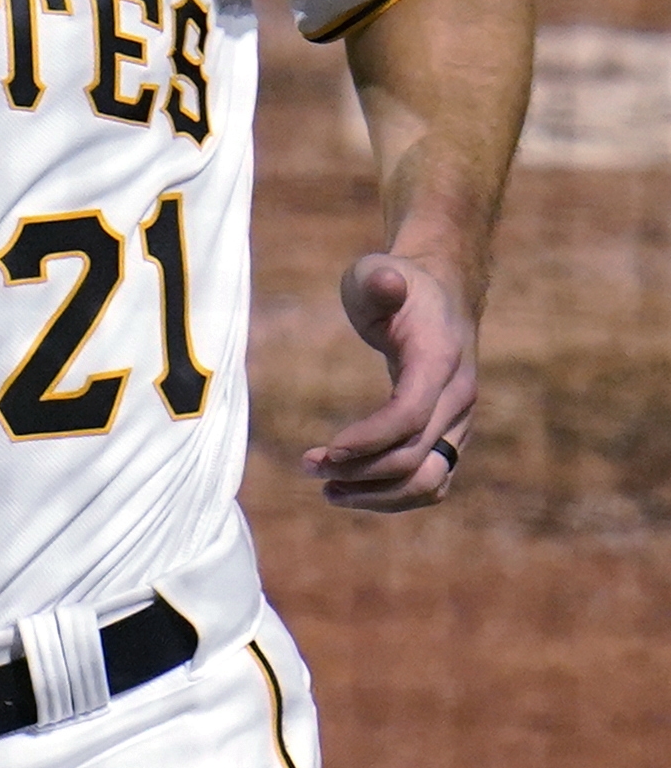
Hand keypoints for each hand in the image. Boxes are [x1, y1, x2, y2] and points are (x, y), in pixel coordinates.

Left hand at [307, 251, 475, 510]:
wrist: (444, 295)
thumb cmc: (401, 285)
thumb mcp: (380, 272)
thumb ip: (380, 281)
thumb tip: (386, 278)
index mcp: (441, 361)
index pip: (409, 416)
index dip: (368, 440)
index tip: (326, 450)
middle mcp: (459, 399)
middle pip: (416, 457)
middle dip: (360, 470)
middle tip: (309, 467)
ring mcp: (459, 422)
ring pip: (430, 482)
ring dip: (377, 494)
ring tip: (327, 491)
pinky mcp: (450, 437)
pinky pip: (431, 482)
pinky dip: (394, 496)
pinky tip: (351, 491)